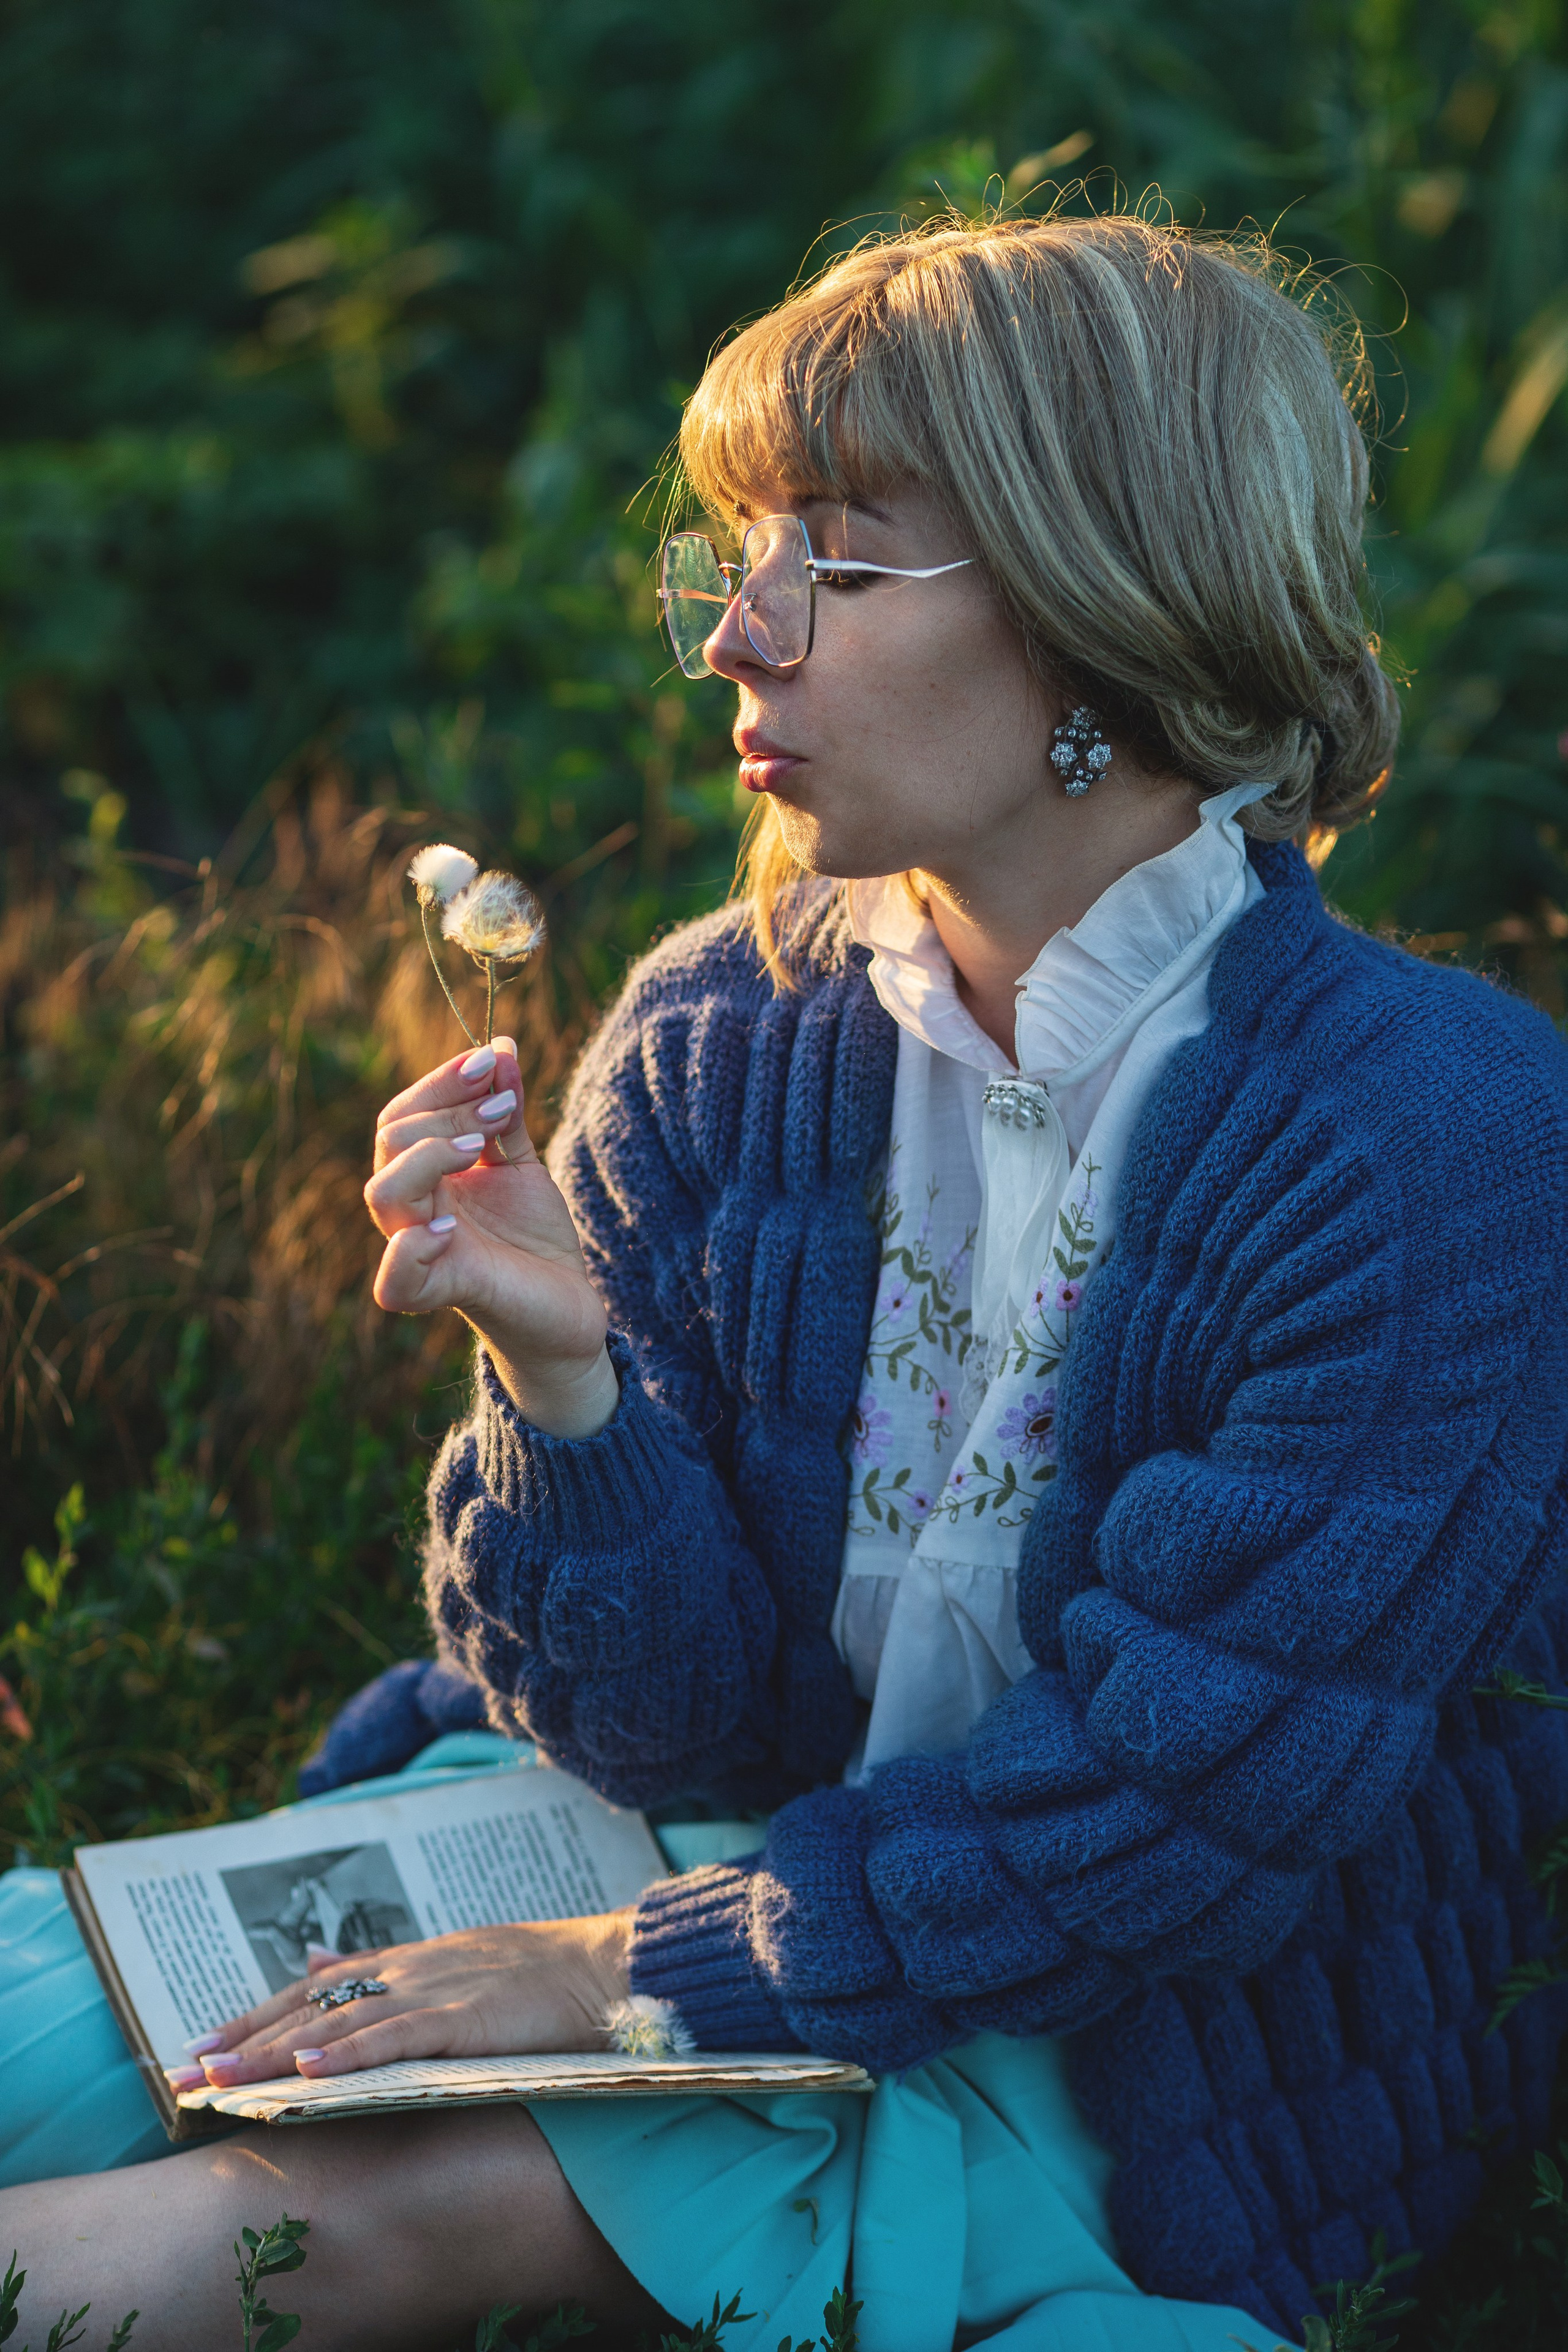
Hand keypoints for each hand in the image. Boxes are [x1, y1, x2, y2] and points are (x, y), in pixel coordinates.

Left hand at [166, 1911, 633, 2090]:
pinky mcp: (465, 2018)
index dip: (255, 2015)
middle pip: (310, 2005)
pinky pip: (395, 2039)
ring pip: (338, 2023)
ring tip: (222, 2079)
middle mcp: (410, 1969)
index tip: (202, 2044)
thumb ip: (384, 1965)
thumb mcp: (453, 1959)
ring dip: (273, 2052)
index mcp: (408, 1959)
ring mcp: (436, 1990)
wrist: (610, 1966)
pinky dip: (347, 2055)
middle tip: (184, 2073)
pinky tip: (305, 2071)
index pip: (313, 1988)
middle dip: (244, 2040)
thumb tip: (316, 1960)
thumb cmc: (540, 1974)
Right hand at [364, 1036, 618, 1435]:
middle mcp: (415, 1210)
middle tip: (503, 1108)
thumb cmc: (534, 1238)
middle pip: (390, 1142)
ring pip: (384, 1194)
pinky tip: (449, 1227)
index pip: (403, 1115)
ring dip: (429, 1156)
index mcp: (425, 1176)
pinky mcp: (448, 1291)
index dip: (441, 1081)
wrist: (569, 1308)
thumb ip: (506, 1111)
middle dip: (447, 1111)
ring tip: (483, 1147)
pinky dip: (411, 1250)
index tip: (492, 1061)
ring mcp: (426, 1252)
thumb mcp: (522, 1164)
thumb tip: (499, 1047)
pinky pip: (397, 1281)